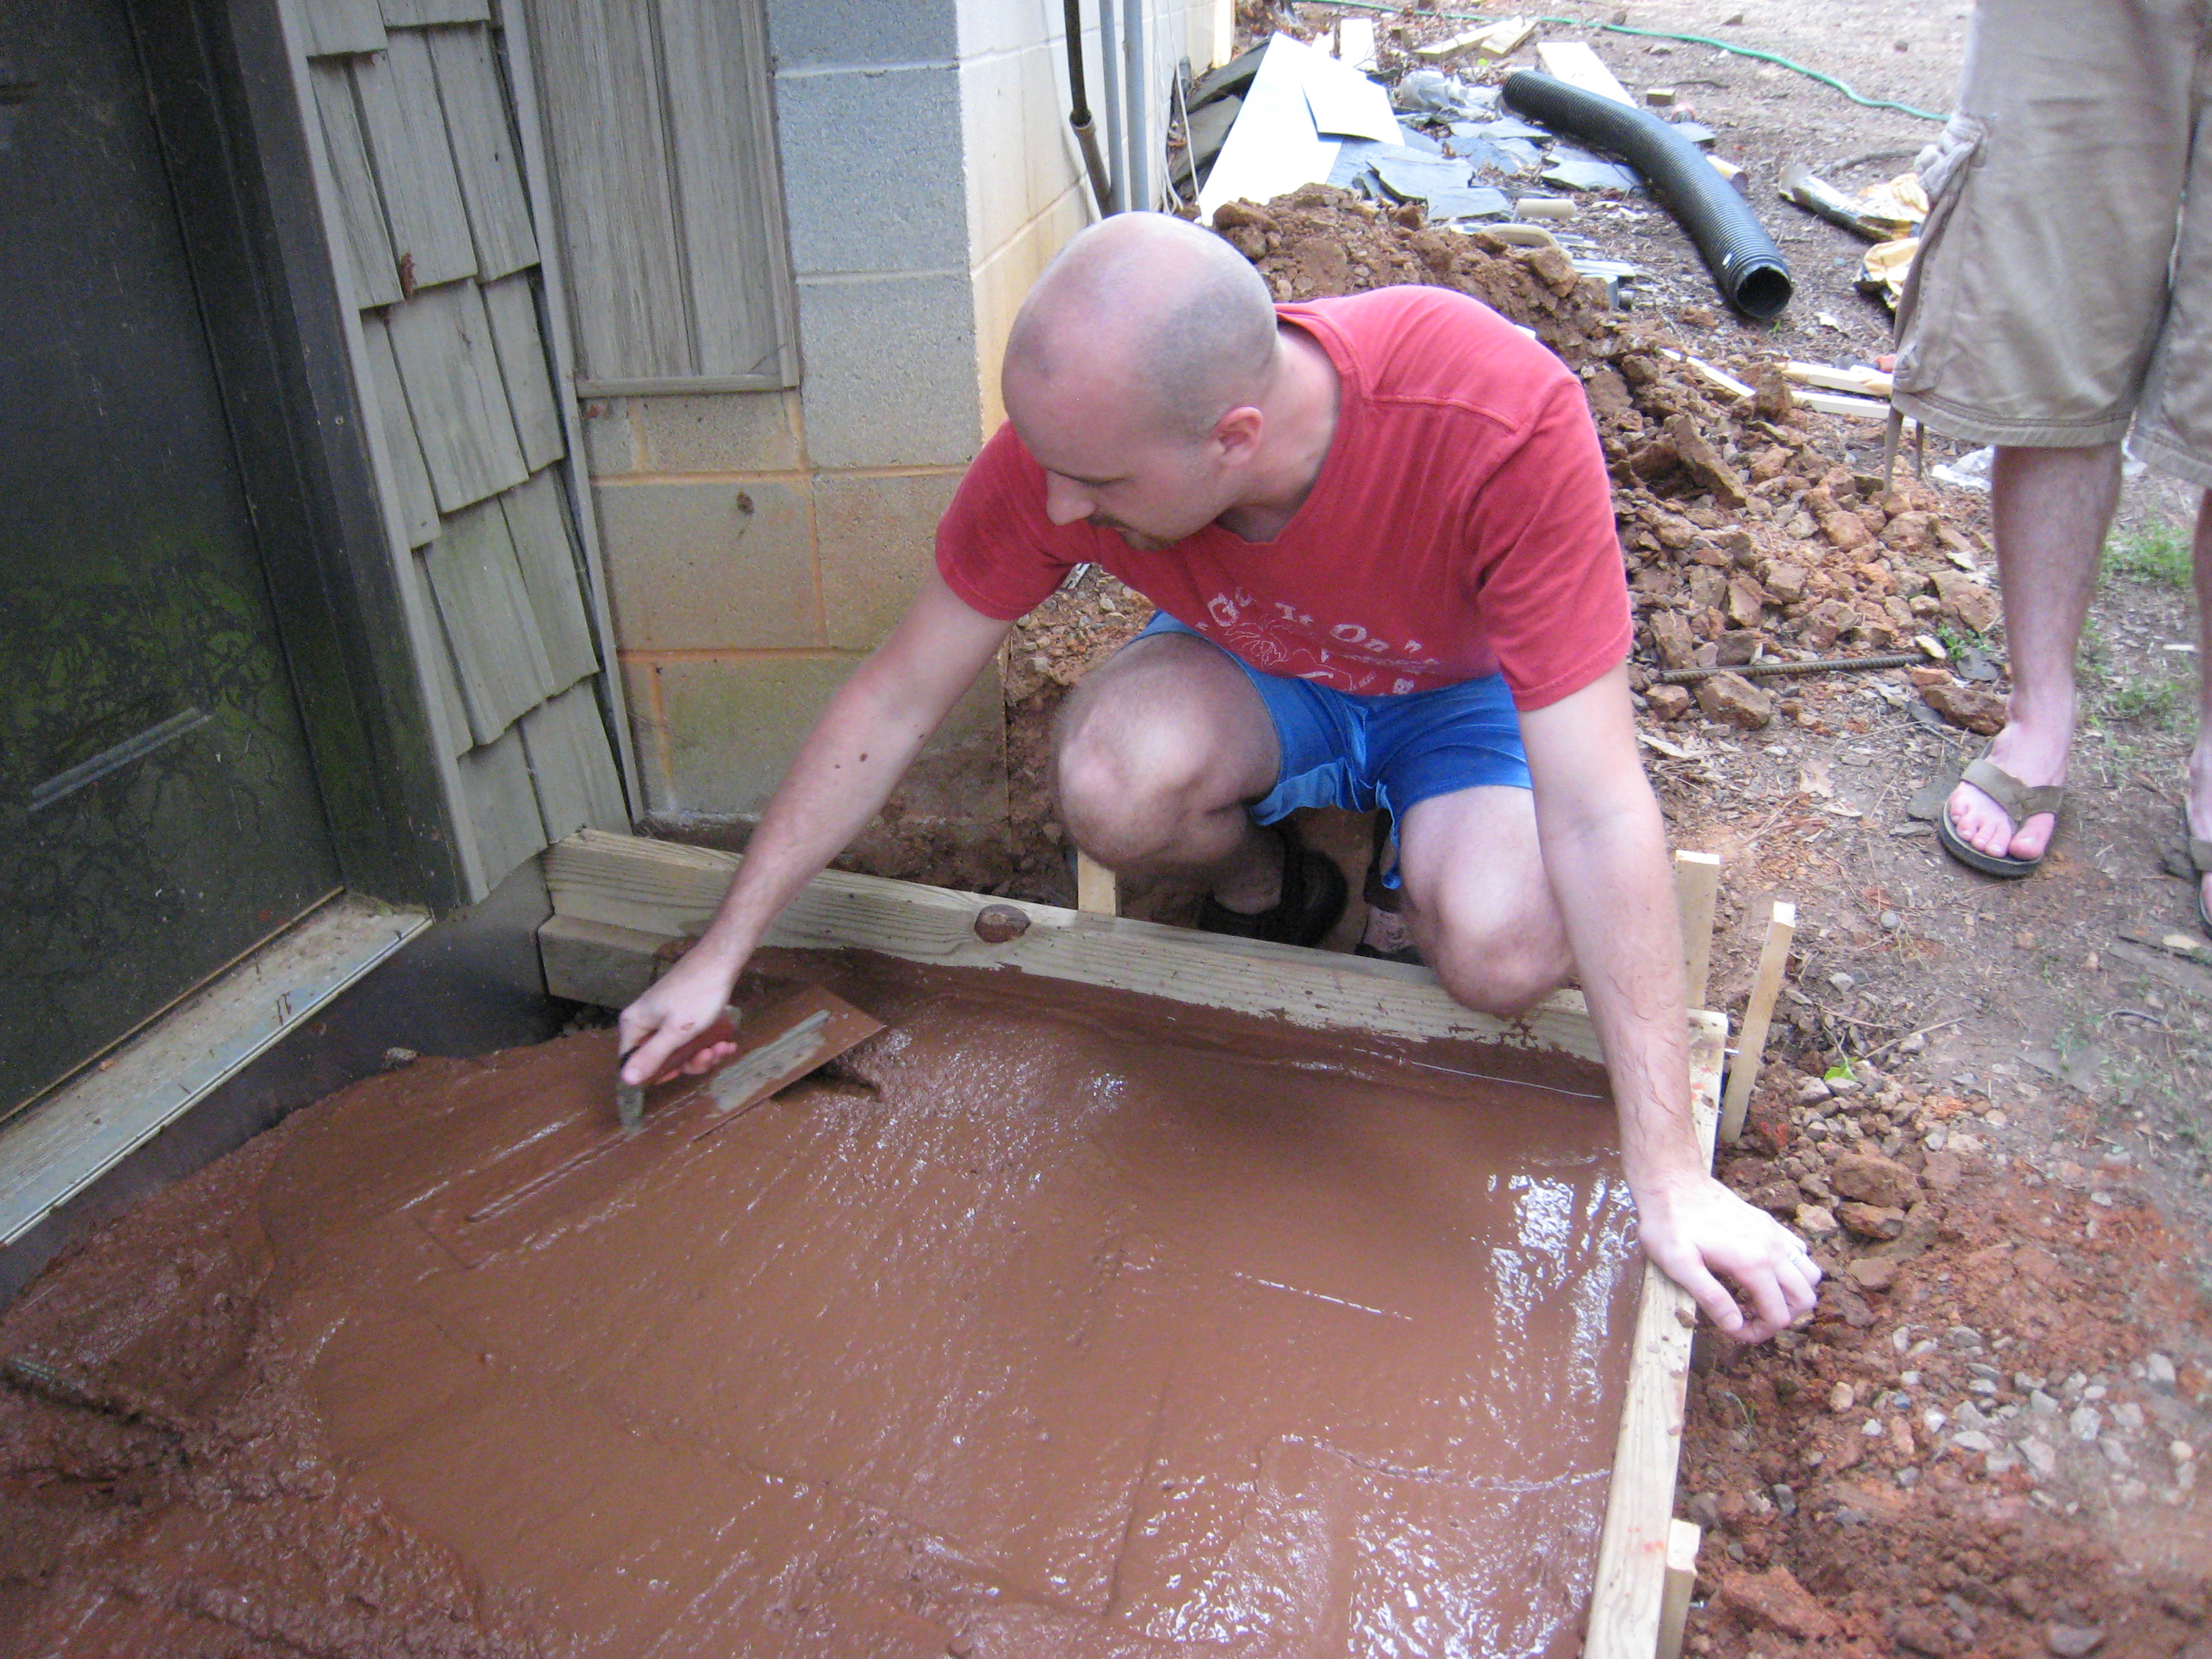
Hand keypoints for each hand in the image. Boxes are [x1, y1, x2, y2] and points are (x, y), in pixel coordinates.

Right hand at [616, 943, 743, 1087]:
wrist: (721, 961)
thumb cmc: (697, 995)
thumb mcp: (676, 1031)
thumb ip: (651, 1056)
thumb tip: (626, 1080)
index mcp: (634, 1025)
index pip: (633, 1062)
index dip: (657, 1073)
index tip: (681, 1072)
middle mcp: (645, 1022)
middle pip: (661, 1058)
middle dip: (690, 1061)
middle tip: (710, 1055)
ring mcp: (664, 1017)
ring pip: (680, 1050)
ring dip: (703, 1053)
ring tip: (722, 1046)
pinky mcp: (682, 1014)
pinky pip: (690, 1038)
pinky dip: (707, 1043)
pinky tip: (726, 1042)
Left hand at [1631, 1173, 1820, 1343]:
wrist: (1671, 1180)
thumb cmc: (1669, 1224)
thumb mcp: (1679, 1265)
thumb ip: (1711, 1298)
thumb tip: (1736, 1326)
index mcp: (1753, 1263)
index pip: (1778, 1316)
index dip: (1759, 1333)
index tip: (1734, 1330)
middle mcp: (1772, 1248)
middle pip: (1805, 1299)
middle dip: (1782, 1317)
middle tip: (1749, 1317)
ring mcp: (1774, 1233)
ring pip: (1810, 1274)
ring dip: (1791, 1293)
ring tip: (1757, 1296)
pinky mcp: (1768, 1223)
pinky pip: (1799, 1252)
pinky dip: (1791, 1270)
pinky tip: (1760, 1271)